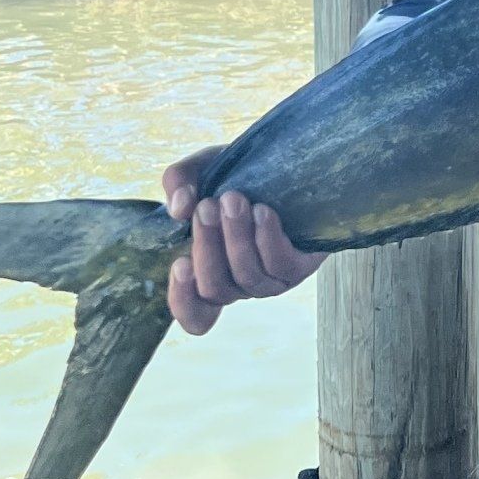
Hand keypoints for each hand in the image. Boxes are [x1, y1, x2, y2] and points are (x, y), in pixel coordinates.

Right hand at [162, 145, 324, 335]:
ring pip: (247, 276)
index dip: (183, 300)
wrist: (290, 164)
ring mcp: (270, 280)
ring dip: (236, 238)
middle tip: (207, 207)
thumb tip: (179, 208)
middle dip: (207, 247)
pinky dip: (267, 238)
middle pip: (215, 290)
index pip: (195, 314)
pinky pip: (279, 265)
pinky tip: (262, 211)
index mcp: (211, 272)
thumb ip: (180, 182)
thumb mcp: (203, 170)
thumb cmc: (238, 176)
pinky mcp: (299, 267)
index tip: (180, 264)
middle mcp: (240, 284)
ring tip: (234, 200)